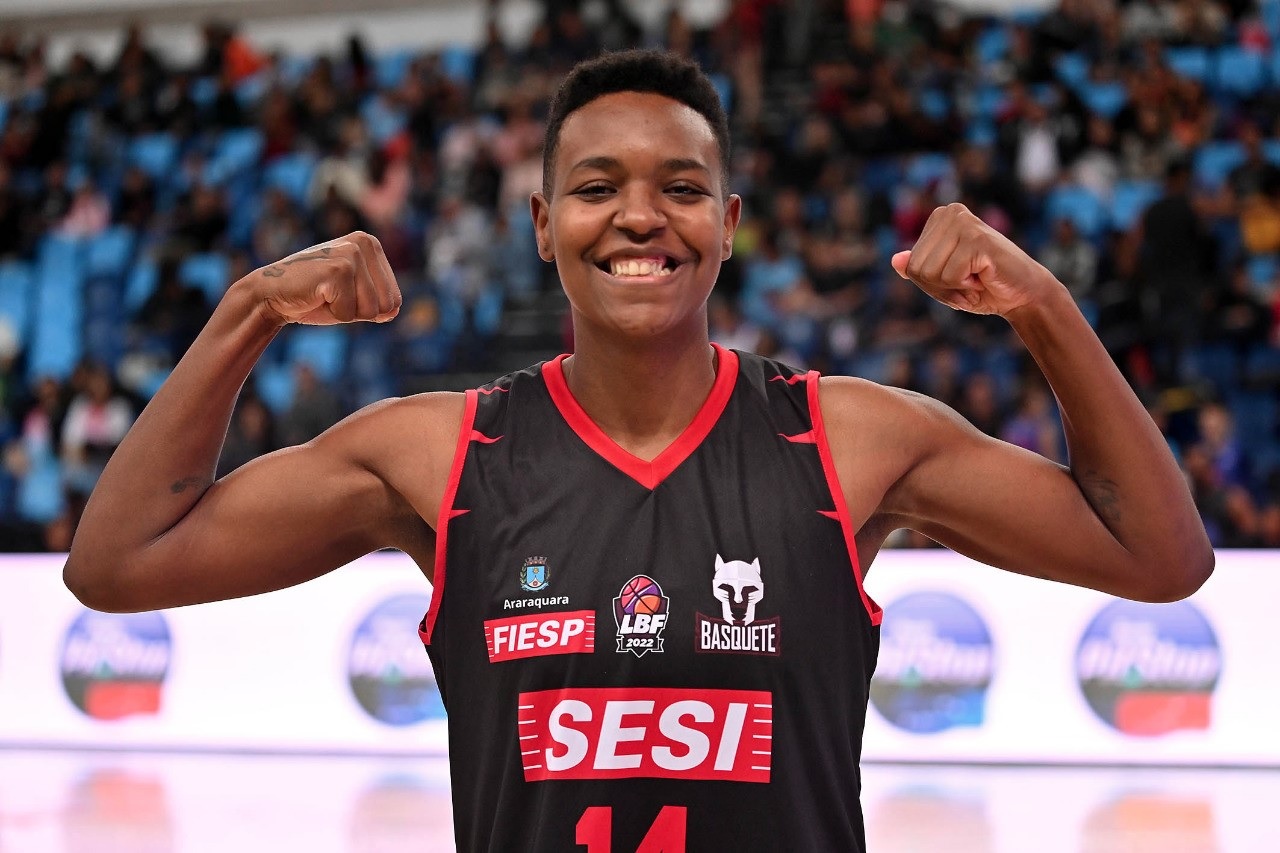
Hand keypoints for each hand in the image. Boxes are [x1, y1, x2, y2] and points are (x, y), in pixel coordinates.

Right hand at [248, 232, 402, 325]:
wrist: (272, 294)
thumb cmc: (316, 297)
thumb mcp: (355, 300)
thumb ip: (379, 304)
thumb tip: (394, 310)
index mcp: (372, 245)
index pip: (394, 299)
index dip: (367, 309)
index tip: (343, 295)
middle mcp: (364, 243)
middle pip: (385, 305)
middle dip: (358, 311)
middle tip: (332, 296)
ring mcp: (351, 254)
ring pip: (369, 310)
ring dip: (345, 312)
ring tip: (324, 295)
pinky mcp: (338, 270)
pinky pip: (348, 312)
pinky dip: (332, 313)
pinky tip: (316, 296)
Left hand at [890, 204, 1060, 316]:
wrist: (1022, 295)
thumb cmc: (981, 287)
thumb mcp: (941, 281)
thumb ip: (917, 268)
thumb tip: (895, 260)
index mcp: (939, 218)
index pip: (911, 264)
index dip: (931, 284)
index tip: (957, 278)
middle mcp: (950, 213)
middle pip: (917, 268)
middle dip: (940, 287)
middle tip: (968, 281)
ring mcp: (964, 223)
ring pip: (931, 273)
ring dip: (954, 287)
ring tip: (976, 277)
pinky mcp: (977, 238)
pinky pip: (951, 276)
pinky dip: (967, 286)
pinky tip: (985, 276)